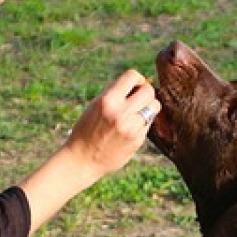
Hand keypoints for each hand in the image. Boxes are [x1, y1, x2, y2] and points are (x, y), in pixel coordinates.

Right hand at [18, 69, 159, 235]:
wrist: (82, 160)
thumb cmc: (87, 130)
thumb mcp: (95, 106)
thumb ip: (114, 93)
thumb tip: (136, 82)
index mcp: (107, 101)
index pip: (132, 76)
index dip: (137, 79)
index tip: (134, 86)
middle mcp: (121, 113)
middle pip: (148, 91)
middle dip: (145, 92)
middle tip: (138, 98)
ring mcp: (131, 128)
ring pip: (154, 107)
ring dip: (148, 106)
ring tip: (137, 112)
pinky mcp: (137, 140)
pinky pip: (148, 123)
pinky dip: (143, 122)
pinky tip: (131, 128)